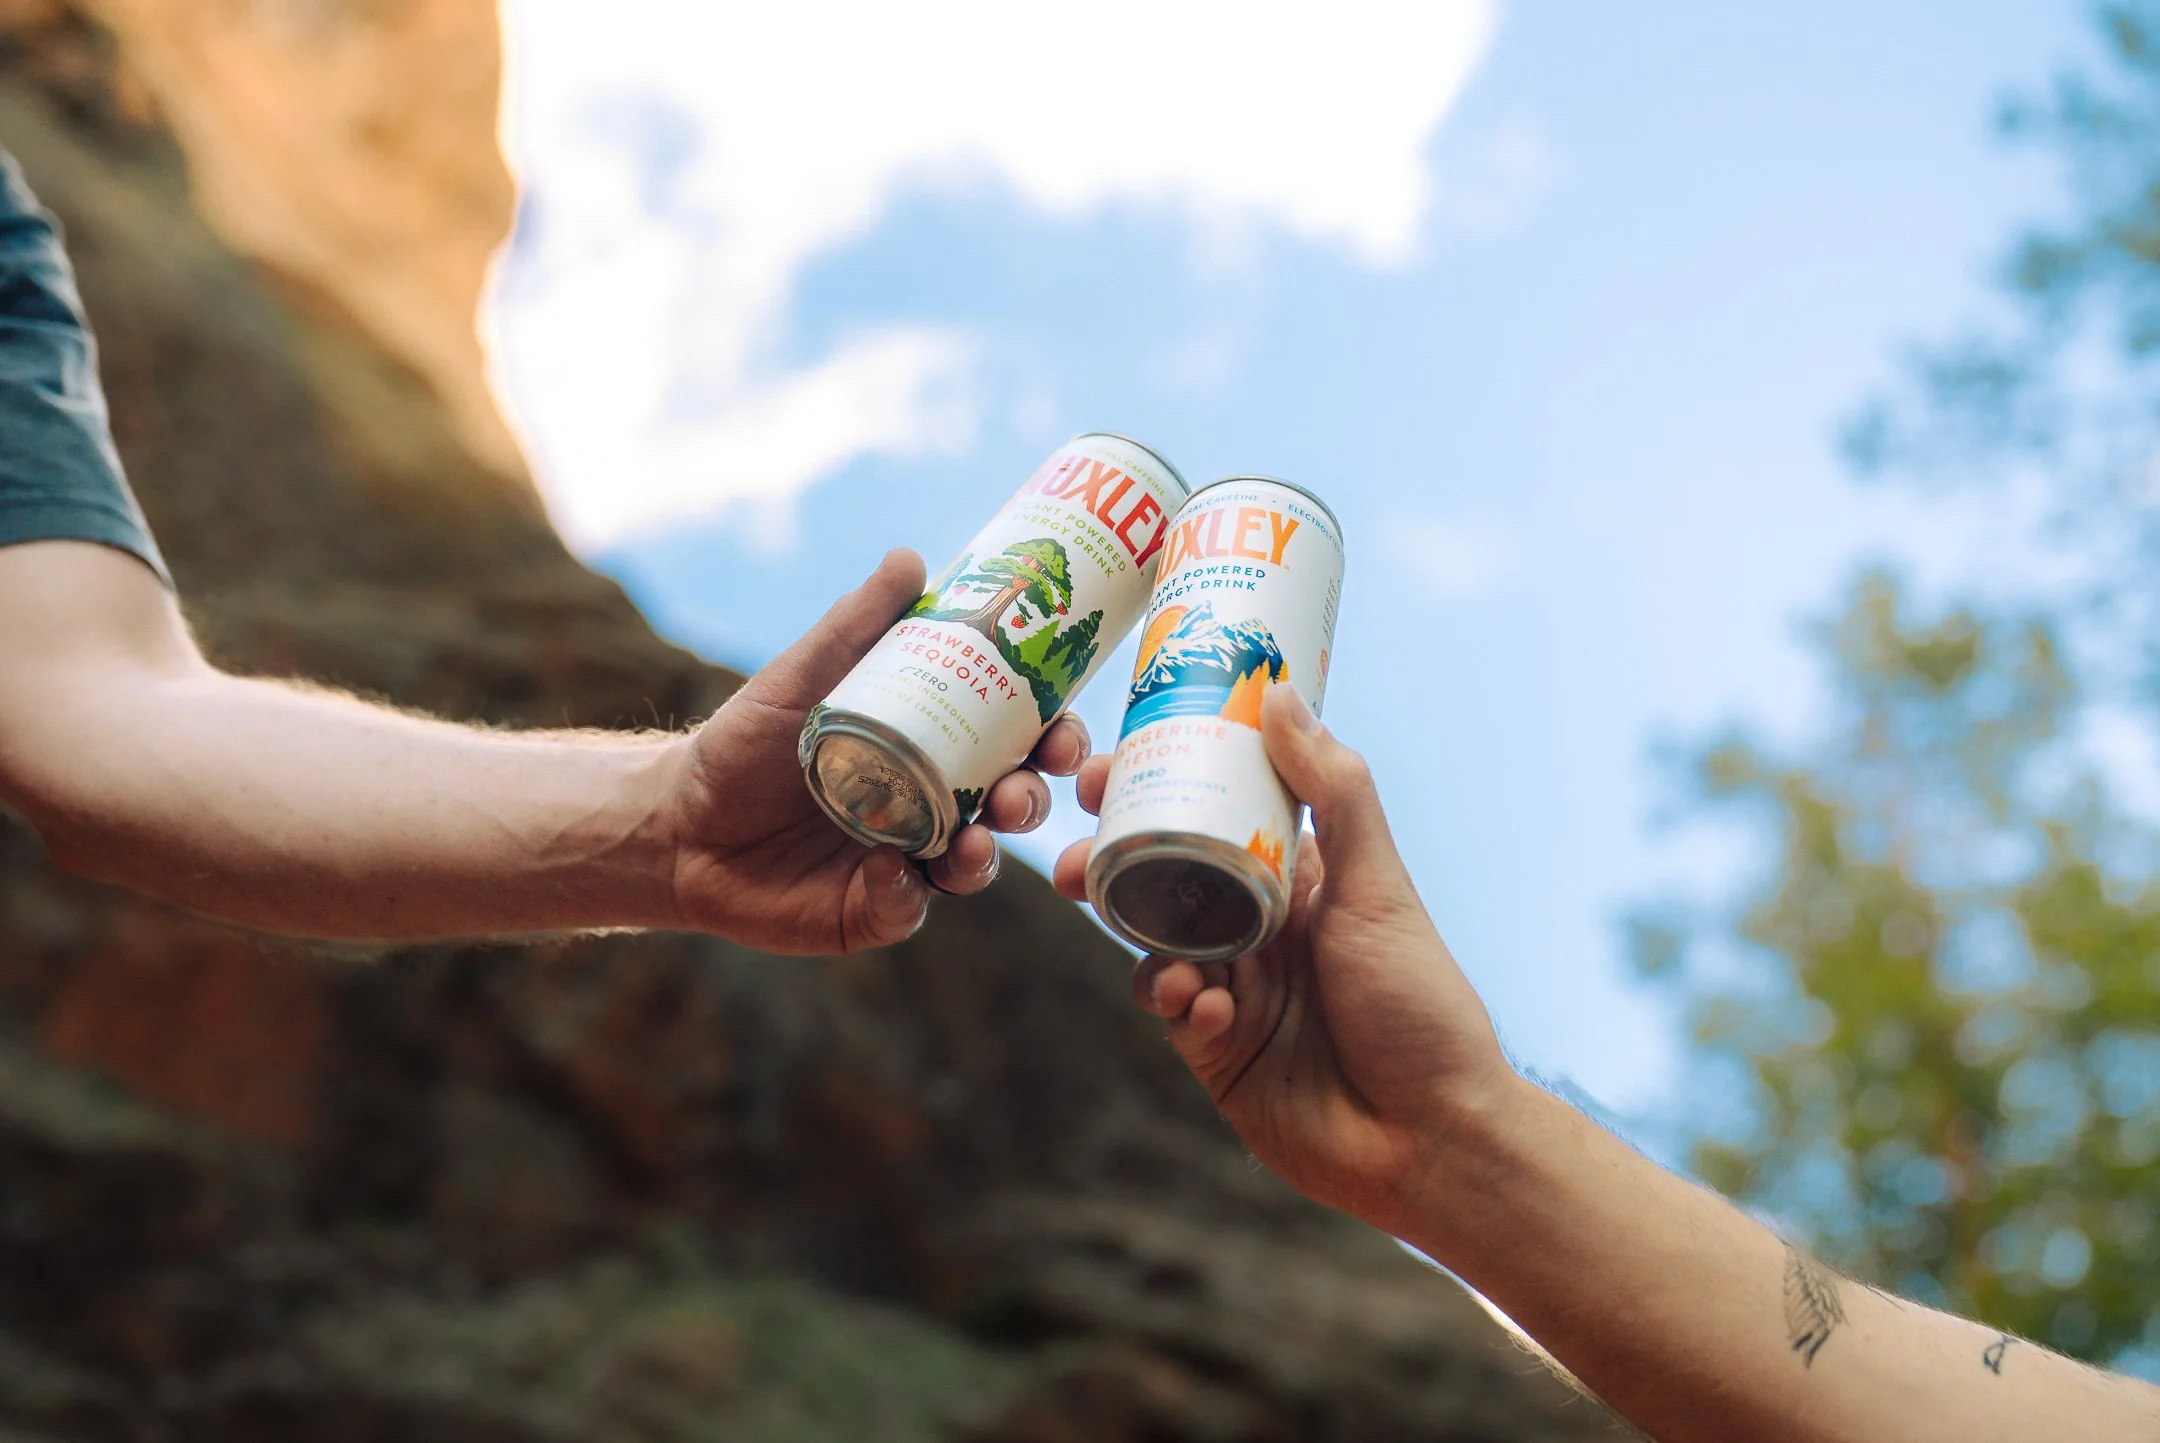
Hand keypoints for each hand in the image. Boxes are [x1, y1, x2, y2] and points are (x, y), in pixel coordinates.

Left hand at [663, 549, 1087, 954]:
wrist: (677, 822)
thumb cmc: (744, 743)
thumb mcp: (801, 677)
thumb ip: (855, 625)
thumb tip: (910, 558)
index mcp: (934, 747)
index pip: (1016, 741)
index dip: (1053, 738)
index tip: (1061, 732)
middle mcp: (932, 806)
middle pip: (1010, 805)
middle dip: (1031, 801)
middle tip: (1020, 793)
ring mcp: (908, 863)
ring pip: (973, 865)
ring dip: (985, 855)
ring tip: (972, 843)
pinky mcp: (871, 912)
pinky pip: (909, 910)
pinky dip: (907, 893)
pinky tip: (888, 872)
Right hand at [1053, 685, 1512, 1235]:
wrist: (1433, 1140)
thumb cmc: (1421, 1006)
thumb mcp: (1379, 886)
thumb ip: (1334, 792)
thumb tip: (1282, 693)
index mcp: (1300, 879)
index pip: (1214, 813)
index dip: (1158, 786)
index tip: (1103, 770)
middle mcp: (1262, 929)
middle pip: (1165, 880)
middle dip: (1114, 865)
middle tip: (1078, 860)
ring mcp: (1236, 992)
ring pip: (1154, 945)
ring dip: (1139, 939)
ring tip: (1149, 948)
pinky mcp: (1218, 1054)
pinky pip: (1170, 1014)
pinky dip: (1176, 1003)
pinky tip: (1205, 1009)